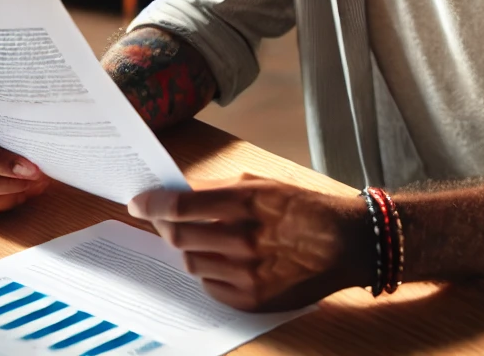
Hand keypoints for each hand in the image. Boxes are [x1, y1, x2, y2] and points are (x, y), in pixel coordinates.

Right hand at [0, 96, 50, 214]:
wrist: (24, 135)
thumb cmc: (17, 113)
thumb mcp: (13, 102)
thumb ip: (15, 102)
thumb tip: (38, 103)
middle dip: (1, 163)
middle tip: (31, 168)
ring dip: (7, 184)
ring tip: (35, 179)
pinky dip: (5, 199)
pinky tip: (27, 191)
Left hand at [128, 174, 371, 311]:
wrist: (345, 243)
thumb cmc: (303, 206)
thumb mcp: (263, 183)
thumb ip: (219, 189)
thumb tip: (180, 194)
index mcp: (246, 202)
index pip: (181, 206)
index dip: (152, 204)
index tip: (137, 202)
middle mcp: (243, 239)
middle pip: (179, 236)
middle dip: (164, 225)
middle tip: (161, 218)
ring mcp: (247, 273)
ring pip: (192, 262)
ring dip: (187, 247)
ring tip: (198, 236)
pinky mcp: (253, 299)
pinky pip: (210, 286)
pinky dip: (207, 271)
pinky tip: (220, 258)